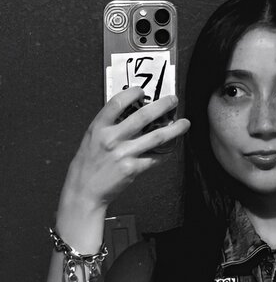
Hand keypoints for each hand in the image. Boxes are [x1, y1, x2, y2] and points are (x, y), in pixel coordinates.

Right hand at [61, 87, 189, 211]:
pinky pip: (154, 158)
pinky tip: (171, 148)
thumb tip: (130, 112)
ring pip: (156, 137)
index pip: (117, 102)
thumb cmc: (88, 164)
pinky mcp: (132, 169)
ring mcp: (123, 154)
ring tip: (184, 123)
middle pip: (143, 116)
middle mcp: (111, 139)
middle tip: (173, 100)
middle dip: (162, 105)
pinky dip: (165, 153)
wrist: (84, 190)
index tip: (142, 91)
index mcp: (99, 127)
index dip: (132, 93)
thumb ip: (108, 125)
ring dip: (174, 129)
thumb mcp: (92, 138)